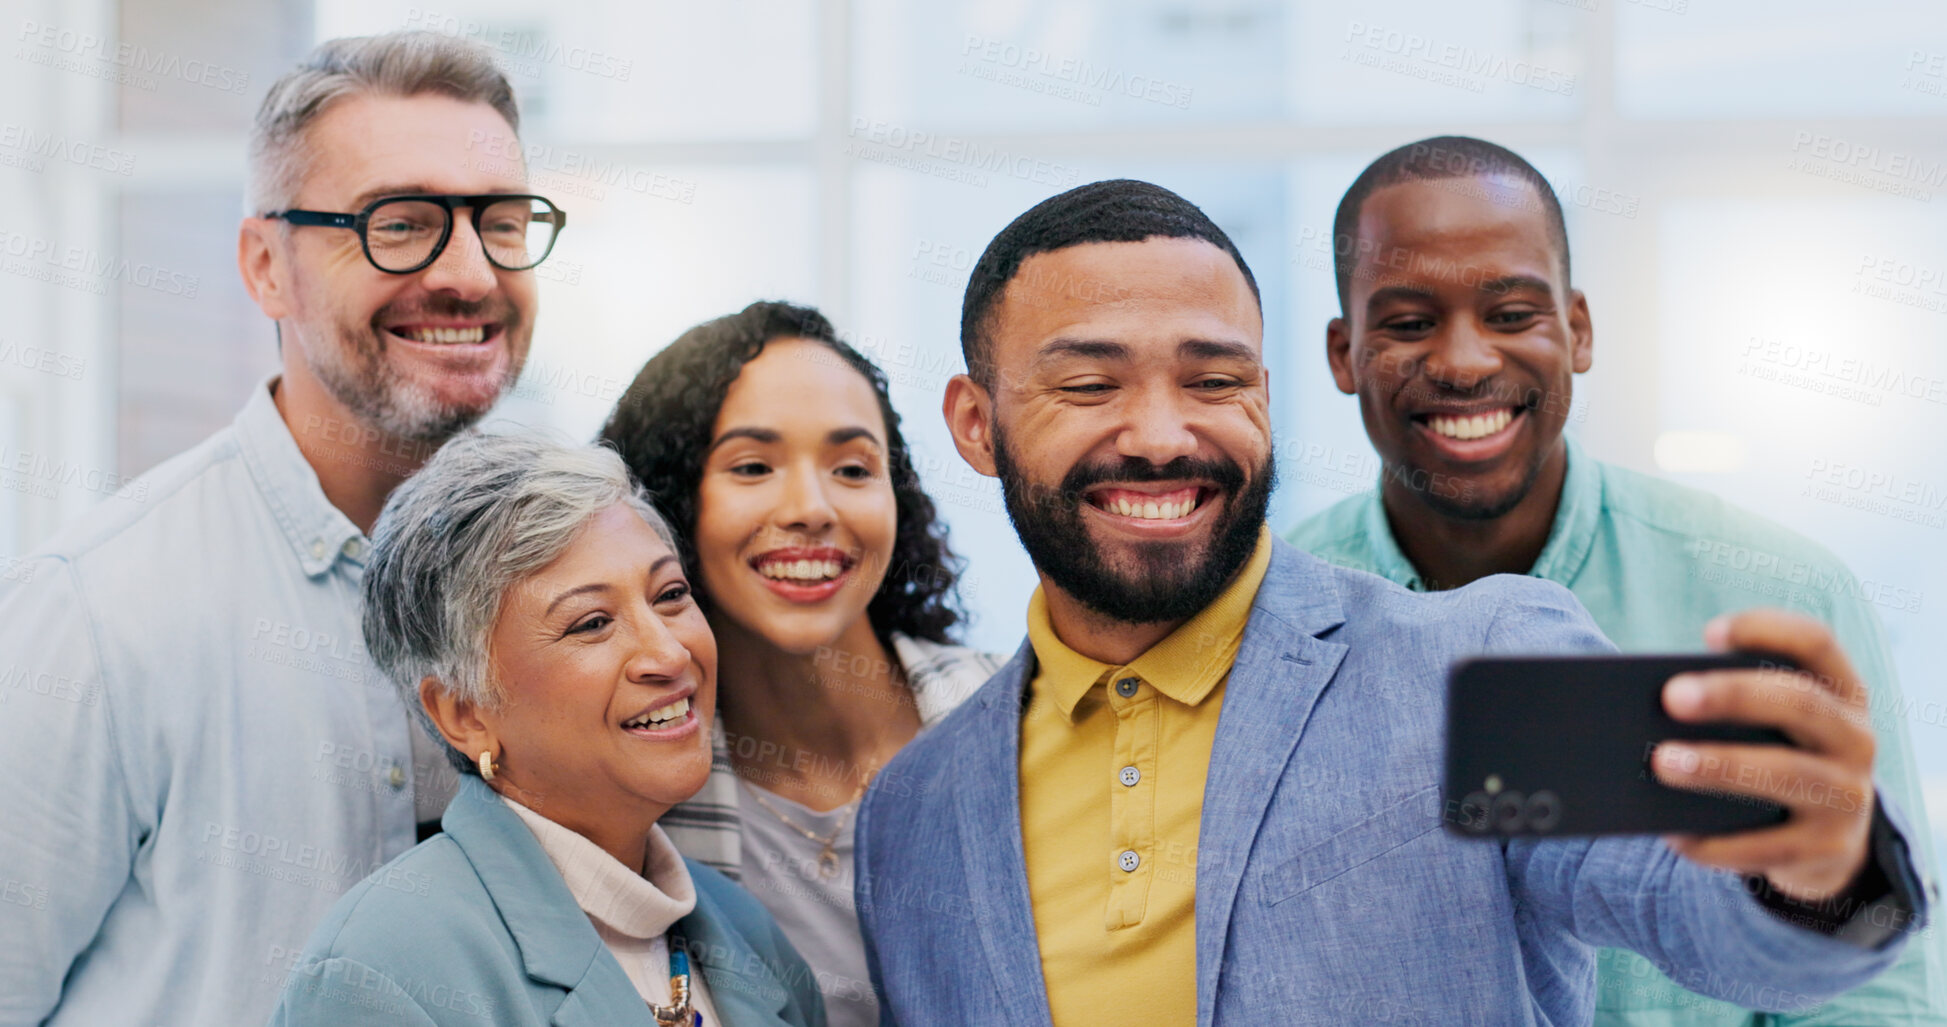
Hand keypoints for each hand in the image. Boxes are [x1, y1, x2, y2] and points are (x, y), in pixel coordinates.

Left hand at [1652, 609, 1875, 902]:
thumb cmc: (1774, 755)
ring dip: (1721, 766)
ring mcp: (1849, 795)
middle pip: (1800, 702)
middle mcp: (1855, 738)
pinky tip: (1674, 835)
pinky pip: (1770, 846)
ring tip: (1661, 762)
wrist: (1827, 839)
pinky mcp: (1829, 848)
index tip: (1710, 633)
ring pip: (1787, 773)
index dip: (1767, 630)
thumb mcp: (1771, 724)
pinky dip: (1718, 842)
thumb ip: (1732, 705)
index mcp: (1840, 692)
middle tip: (1671, 697)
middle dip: (1734, 696)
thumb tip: (1653, 703)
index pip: (1816, 643)